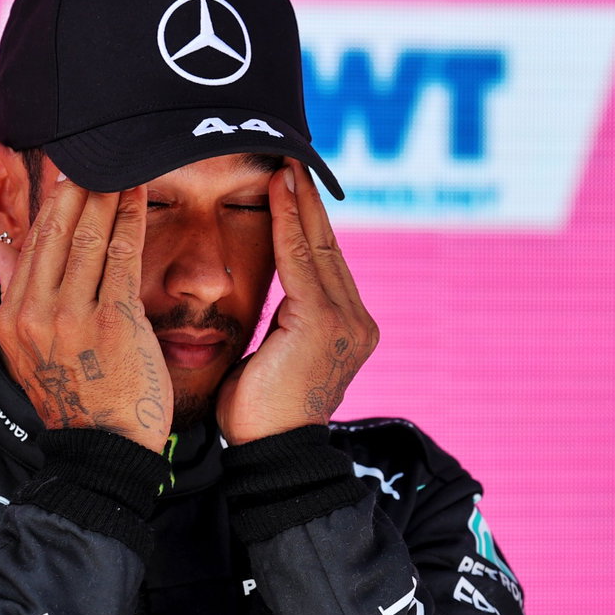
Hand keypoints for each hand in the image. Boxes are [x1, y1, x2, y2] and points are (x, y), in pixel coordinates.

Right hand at [0, 178, 172, 452]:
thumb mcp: (30, 348)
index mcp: (11, 316)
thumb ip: (18, 292)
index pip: (28, 243)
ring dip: (107, 193)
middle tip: (94, 147)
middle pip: (55, 231)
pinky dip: (130, 219)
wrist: (102, 453)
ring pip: (88, 237)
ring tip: (122, 160)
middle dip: (77, 185)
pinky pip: (121, 256)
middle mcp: (33, 313)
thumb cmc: (77, 400)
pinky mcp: (112, 322)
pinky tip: (141, 192)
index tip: (62, 164)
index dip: (48, 199)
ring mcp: (71, 317)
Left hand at [216, 160, 377, 444]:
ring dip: (298, 203)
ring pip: (318, 248)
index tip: (291, 188)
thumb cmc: (258, 417)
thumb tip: (265, 304)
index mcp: (347, 331)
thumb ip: (279, 325)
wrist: (269, 455)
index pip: (324, 267)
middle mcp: (356, 323)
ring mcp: (346, 322)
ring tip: (284, 164)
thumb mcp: (272, 358)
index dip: (308, 224)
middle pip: (327, 249)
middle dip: (308, 203)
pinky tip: (279, 191)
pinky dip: (288, 222)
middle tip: (290, 159)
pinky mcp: (324, 322)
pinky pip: (300, 261)